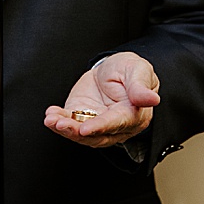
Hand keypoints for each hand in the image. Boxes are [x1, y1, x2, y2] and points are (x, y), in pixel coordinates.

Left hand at [44, 52, 160, 149]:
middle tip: (60, 124)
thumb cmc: (130, 70)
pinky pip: (69, 123)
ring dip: (64, 129)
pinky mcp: (82, 118)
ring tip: (51, 120)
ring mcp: (97, 124)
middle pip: (96, 135)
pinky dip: (58, 121)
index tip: (85, 129)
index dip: (100, 127)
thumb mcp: (138, 70)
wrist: (114, 69)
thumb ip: (141, 86)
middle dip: (76, 132)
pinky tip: (50, 115)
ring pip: (81, 134)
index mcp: (133, 115)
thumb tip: (153, 99)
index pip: (115, 124)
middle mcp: (115, 125)